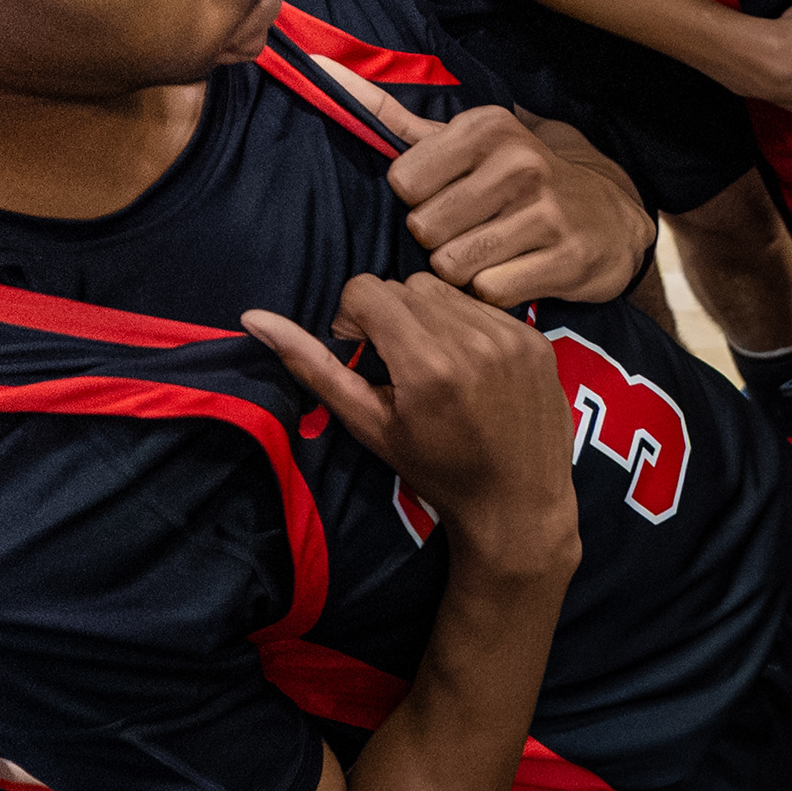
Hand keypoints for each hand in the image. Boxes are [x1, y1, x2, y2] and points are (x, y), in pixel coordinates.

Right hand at [245, 274, 581, 581]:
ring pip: (443, 290)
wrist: (519, 503)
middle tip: (397, 363)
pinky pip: (482, 305)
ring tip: (433, 364)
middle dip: (388, 317)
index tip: (364, 354)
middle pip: (403, 286)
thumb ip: (313, 366)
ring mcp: (512, 337)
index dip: (353, 319)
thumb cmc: (437, 469)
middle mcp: (473, 340)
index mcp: (427, 362)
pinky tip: (469, 366)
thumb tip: (254, 317)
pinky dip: (465, 324)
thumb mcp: (369, 423)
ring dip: (426, 316)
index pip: (366, 289)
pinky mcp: (537, 339)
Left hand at [311, 60, 647, 306]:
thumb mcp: (463, 141)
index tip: (449, 198)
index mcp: (486, 128)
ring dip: (465, 271)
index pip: (403, 182)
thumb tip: (316, 68)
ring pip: (455, 265)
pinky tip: (515, 275)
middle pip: (425, 229)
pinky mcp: (567, 259)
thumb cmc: (520, 181)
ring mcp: (547, 212)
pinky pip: (492, 292)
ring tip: (490, 256)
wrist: (612, 217)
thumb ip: (389, 115)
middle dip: (440, 241)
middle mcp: (519, 163)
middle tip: (472, 233)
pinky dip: (495, 294)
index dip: (419, 201)